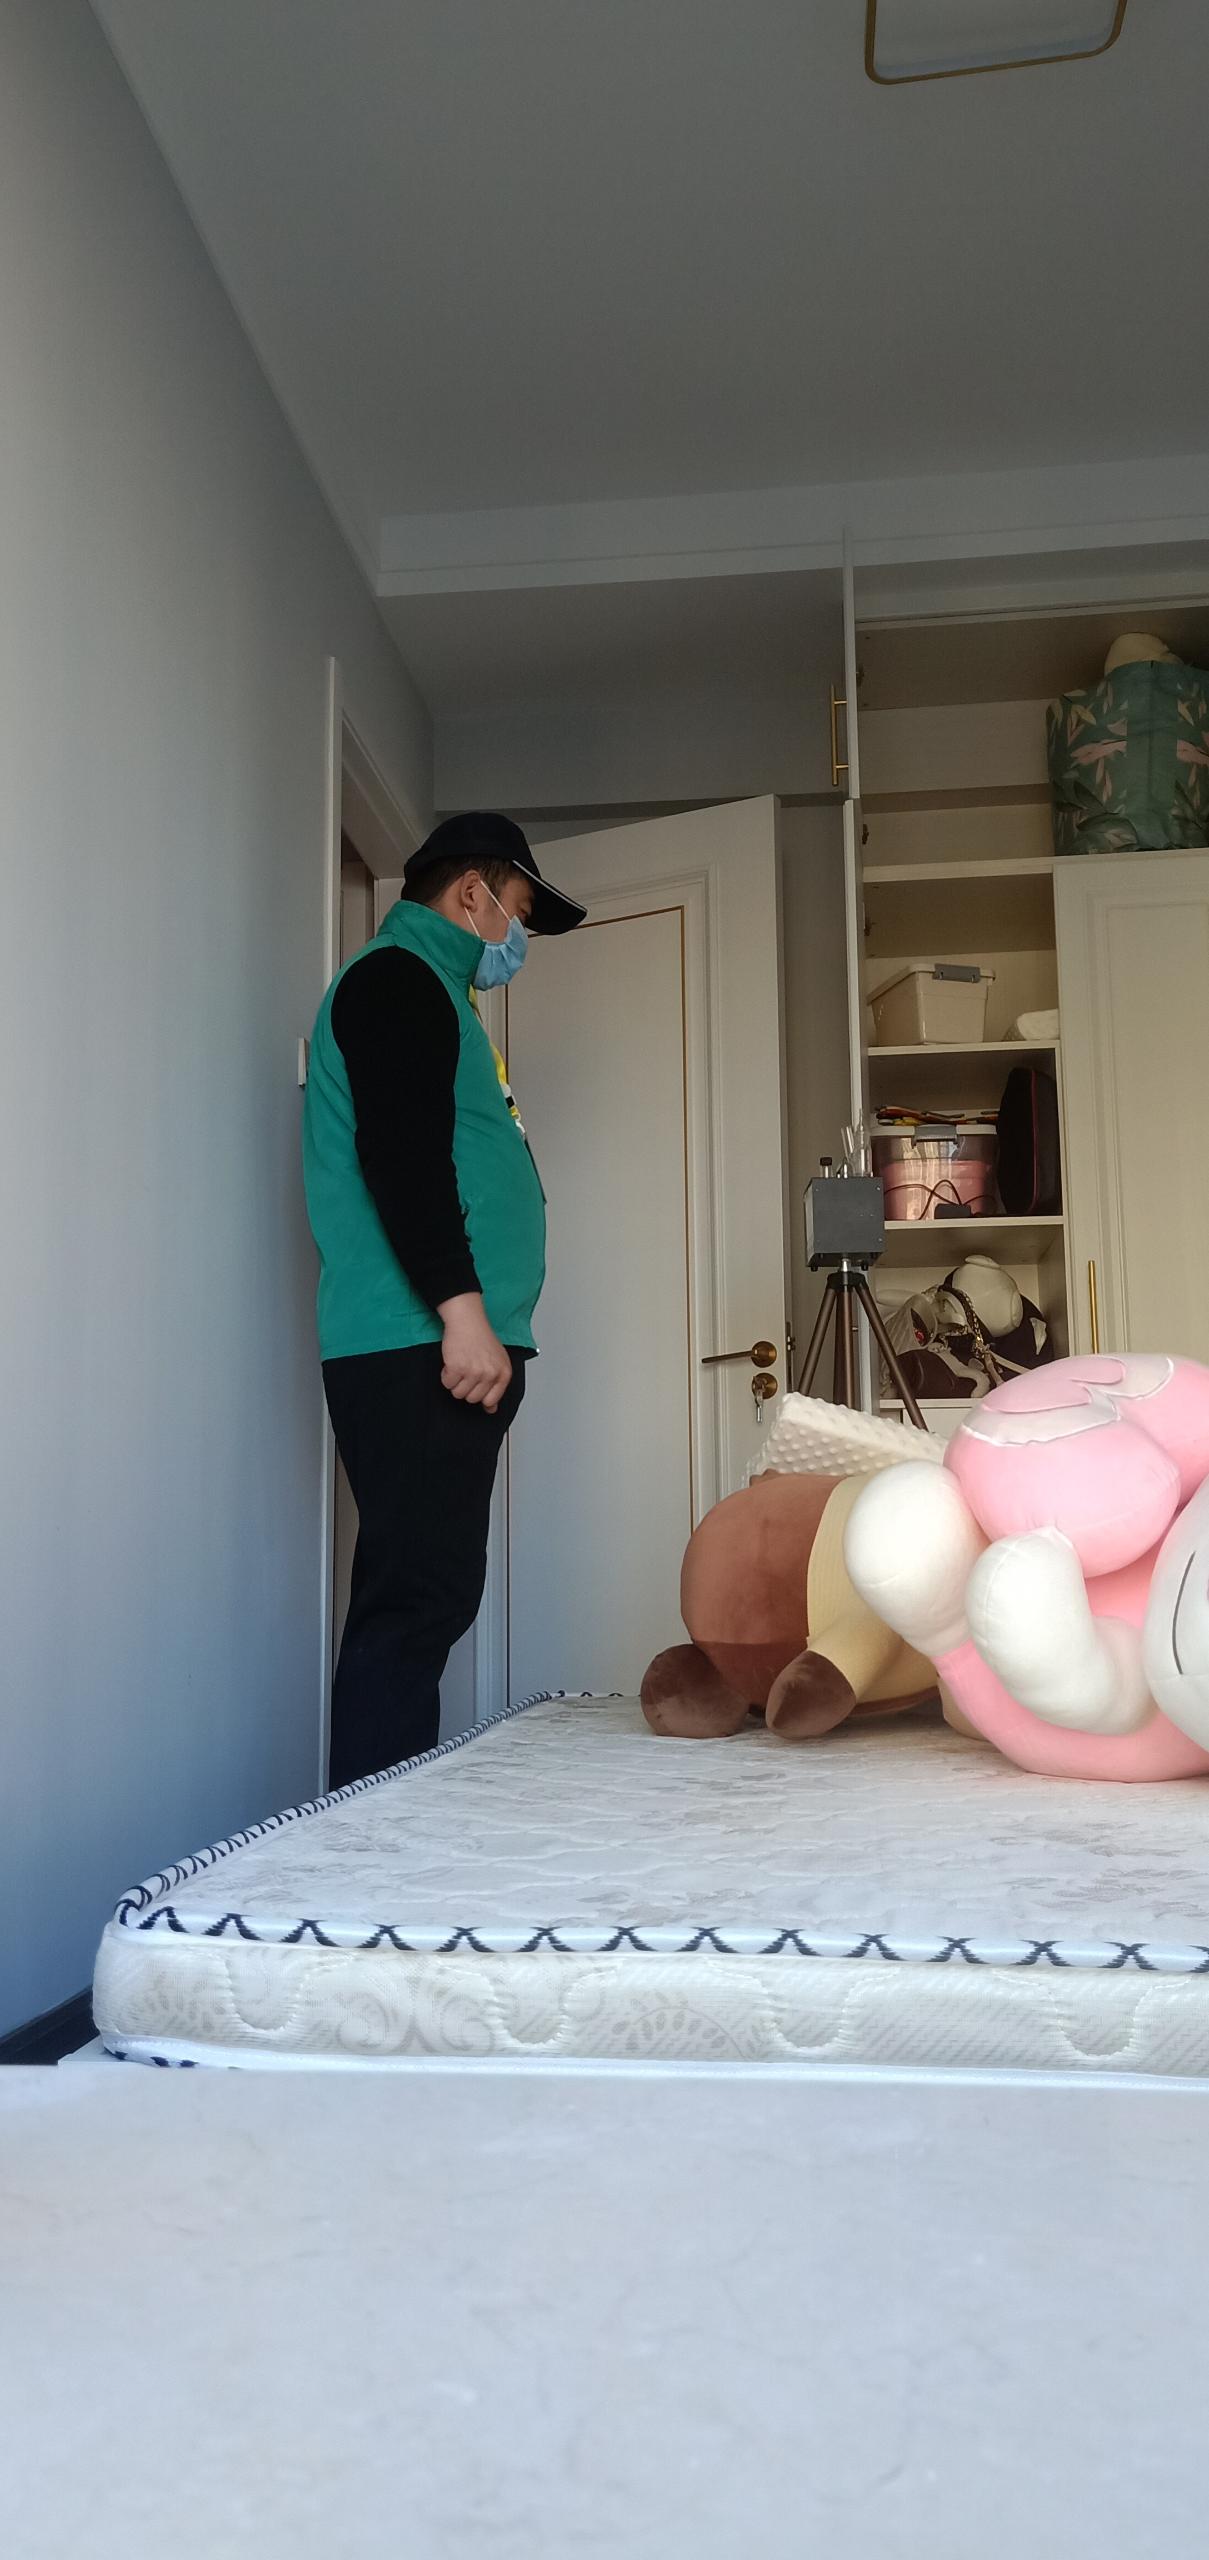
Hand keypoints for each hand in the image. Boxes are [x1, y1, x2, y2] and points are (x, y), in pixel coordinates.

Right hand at [437, 1294, 512, 1411]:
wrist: (468, 1320)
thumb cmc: (481, 1339)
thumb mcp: (497, 1361)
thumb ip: (496, 1386)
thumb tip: (491, 1409)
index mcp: (503, 1373)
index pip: (491, 1400)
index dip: (480, 1394)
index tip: (476, 1384)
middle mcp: (490, 1374)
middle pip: (472, 1399)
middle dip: (466, 1386)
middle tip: (467, 1369)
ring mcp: (474, 1372)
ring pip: (458, 1393)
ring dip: (455, 1381)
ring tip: (460, 1364)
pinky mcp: (457, 1368)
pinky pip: (447, 1384)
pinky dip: (446, 1374)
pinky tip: (452, 1361)